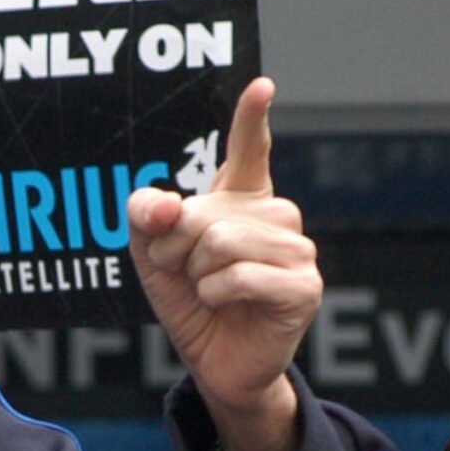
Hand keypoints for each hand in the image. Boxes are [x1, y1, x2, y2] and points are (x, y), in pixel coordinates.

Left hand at [126, 76, 317, 450]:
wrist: (216, 364)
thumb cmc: (192, 303)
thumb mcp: (152, 255)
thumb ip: (146, 216)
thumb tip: (165, 206)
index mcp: (244, 201)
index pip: (249, 151)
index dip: (252, 119)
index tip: (261, 86)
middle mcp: (276, 216)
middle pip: (205, 212)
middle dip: (177, 248)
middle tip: (187, 274)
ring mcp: (297, 250)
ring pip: (221, 243)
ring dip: (197, 274)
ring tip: (211, 292)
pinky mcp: (303, 286)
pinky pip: (237, 276)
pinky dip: (216, 295)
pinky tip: (227, 306)